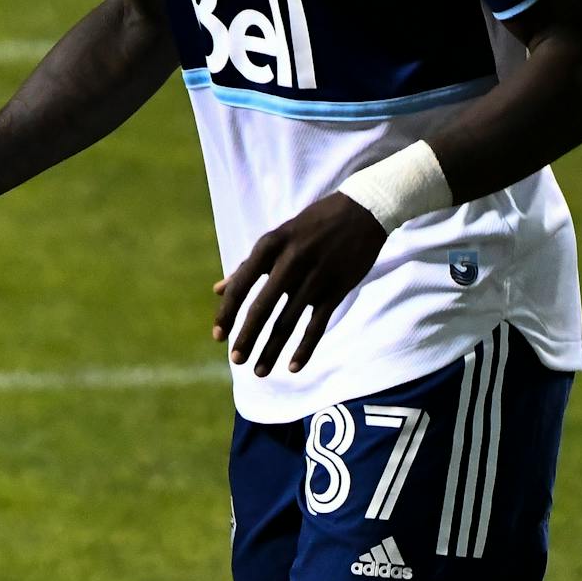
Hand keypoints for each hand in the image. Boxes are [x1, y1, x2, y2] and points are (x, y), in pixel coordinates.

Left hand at [212, 193, 388, 375]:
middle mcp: (291, 261)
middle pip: (263, 308)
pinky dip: (305, 348)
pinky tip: (293, 368)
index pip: (241, 286)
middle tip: (235, 360)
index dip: (226, 313)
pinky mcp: (337, 288)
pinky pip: (317, 324)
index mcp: (270, 245)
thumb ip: (248, 266)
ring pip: (288, 322)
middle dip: (247, 337)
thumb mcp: (277, 238)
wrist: (364, 209)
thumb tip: (217, 291)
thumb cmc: (312, 226)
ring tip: (259, 372)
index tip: (218, 337)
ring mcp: (316, 276)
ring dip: (272, 350)